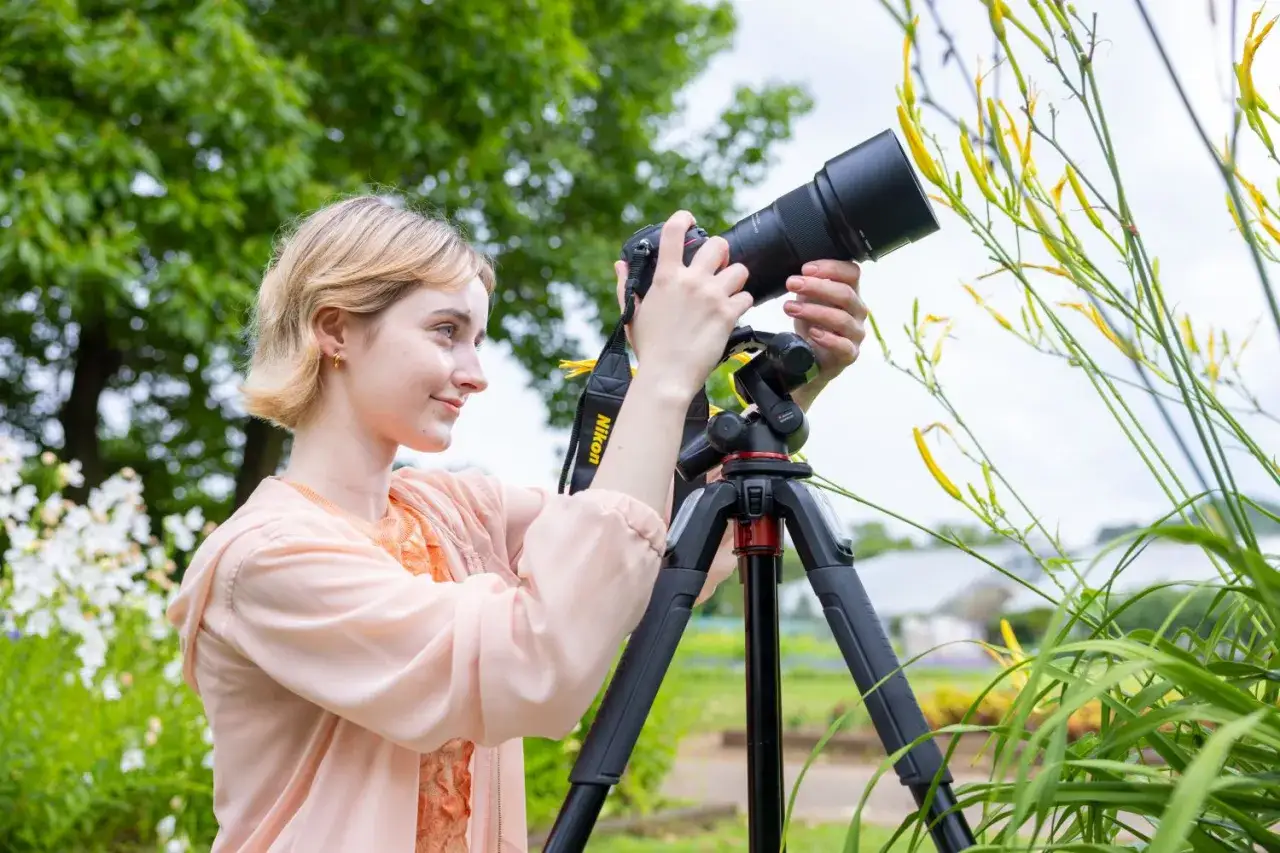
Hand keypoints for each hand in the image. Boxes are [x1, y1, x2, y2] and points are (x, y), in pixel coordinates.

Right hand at [613, 210, 753, 397]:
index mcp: (666, 277)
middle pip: (718, 244)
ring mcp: (712, 296)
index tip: (689, 220)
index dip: (683, 218)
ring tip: (727, 291)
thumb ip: (626, 285)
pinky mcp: (728, 314)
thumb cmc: (648, 348)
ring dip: (735, 278)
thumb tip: (620, 265)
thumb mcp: (632, 313)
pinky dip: (742, 303)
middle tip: (717, 266)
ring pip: (739, 269)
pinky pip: (746, 297)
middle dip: (720, 253)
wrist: (666, 376)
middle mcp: (691, 281)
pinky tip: (731, 312)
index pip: (674, 232)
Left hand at [782, 259, 867, 406]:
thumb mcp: (808, 301)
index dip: (831, 267)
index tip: (806, 269)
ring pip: (842, 319)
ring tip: (790, 308)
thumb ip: (807, 287)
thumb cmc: (814, 324)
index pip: (852, 272)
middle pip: (845, 294)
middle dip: (816, 287)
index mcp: (851, 292)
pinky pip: (844, 346)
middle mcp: (858, 311)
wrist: (812, 358)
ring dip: (814, 311)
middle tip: (792, 284)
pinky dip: (828, 339)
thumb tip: (796, 276)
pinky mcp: (850, 354)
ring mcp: (856, 333)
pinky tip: (813, 333)